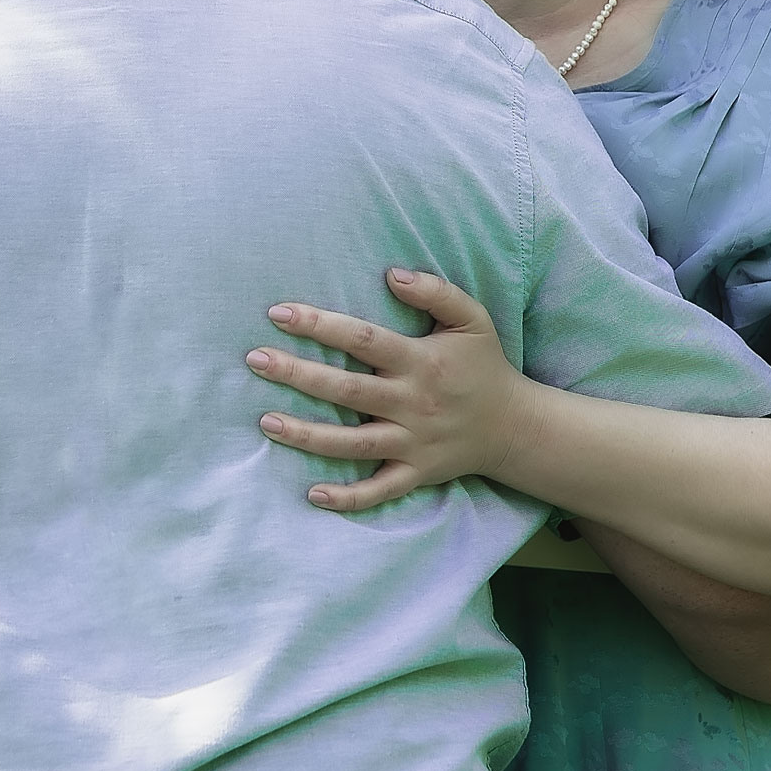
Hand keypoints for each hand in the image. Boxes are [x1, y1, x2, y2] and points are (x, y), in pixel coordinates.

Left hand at [248, 269, 525, 511]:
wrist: (515, 426)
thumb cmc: (484, 366)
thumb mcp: (472, 319)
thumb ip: (437, 292)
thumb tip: (392, 274)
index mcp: (422, 362)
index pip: (364, 339)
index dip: (321, 325)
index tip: (279, 313)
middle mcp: (413, 403)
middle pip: (348, 390)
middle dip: (299, 375)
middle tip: (255, 360)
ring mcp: (413, 442)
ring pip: (354, 443)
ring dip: (309, 436)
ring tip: (267, 422)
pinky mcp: (416, 473)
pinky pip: (379, 490)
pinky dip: (349, 497)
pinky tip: (313, 493)